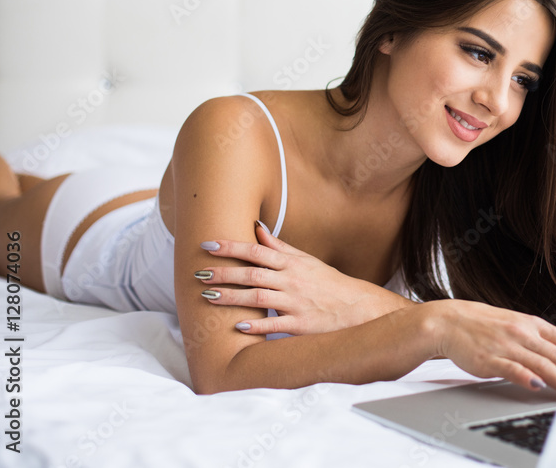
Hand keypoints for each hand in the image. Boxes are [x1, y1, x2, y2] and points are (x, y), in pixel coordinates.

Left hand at [196, 222, 413, 334]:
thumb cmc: (327, 283)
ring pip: (258, 298)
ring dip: (231, 298)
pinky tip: (237, 326)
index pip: (257, 251)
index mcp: (292, 263)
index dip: (231, 247)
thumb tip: (256, 228)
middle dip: (224, 273)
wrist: (356, 307)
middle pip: (252, 274)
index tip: (207, 245)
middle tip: (198, 273)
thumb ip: (279, 247)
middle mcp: (292, 281)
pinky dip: (256, 326)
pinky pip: (274, 325)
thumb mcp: (305, 261)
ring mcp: (296, 303)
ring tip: (207, 298)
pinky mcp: (301, 325)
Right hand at [424, 299, 555, 392]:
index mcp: (533, 324)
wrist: (448, 322)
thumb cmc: (483, 326)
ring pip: (542, 364)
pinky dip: (526, 377)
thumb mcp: (517, 325)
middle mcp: (524, 333)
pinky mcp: (490, 359)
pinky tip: (537, 385)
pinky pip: (512, 368)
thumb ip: (540, 339)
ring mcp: (508, 346)